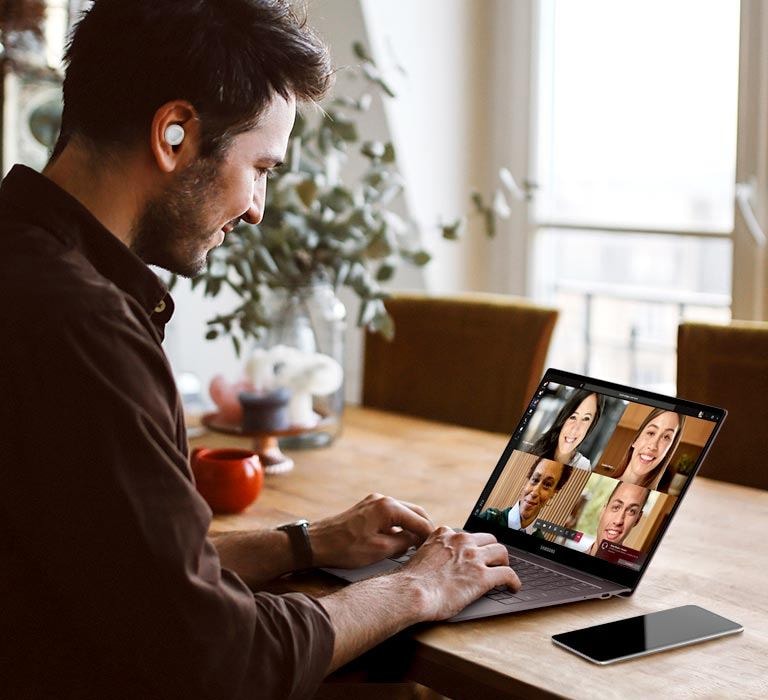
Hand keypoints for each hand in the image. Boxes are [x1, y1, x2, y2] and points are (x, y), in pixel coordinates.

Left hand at [309, 493, 433, 568]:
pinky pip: (390, 515)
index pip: (419, 520)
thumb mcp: (380, 550)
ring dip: (410, 527)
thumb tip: (416, 540)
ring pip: (402, 513)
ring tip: (415, 547)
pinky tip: (398, 541)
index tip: (436, 548)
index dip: (429, 536)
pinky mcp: (367, 509)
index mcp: (388, 507)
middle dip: (423, 528)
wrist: (316, 543)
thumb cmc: (345, 548)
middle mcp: (382, 499)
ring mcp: (374, 502)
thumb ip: (403, 543)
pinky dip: (398, 526)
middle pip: (413, 512)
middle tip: (430, 546)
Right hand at [394, 526, 520, 620]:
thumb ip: (433, 552)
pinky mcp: (483, 576)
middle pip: (488, 539)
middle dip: (491, 550)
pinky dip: (514, 581)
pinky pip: (508, 574)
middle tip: (493, 562)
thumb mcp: (421, 555)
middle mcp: (461, 541)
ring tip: (504, 572)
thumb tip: (438, 564)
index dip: (473, 546)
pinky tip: (514, 587)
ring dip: (504, 562)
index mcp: (445, 534)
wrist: (410, 592)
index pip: (467, 535)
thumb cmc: (411, 581)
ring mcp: (474, 557)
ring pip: (501, 552)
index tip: (475, 553)